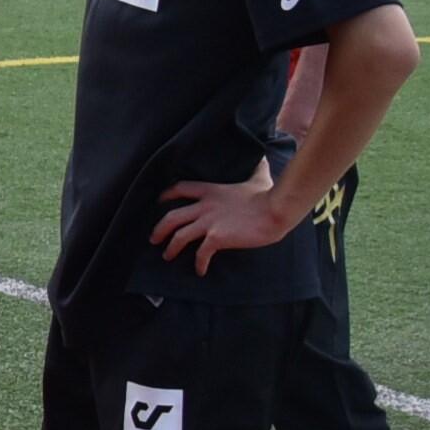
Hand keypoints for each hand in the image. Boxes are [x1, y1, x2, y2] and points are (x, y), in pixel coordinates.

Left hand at [150, 163, 297, 275]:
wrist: (276, 210)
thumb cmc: (269, 196)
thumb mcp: (258, 179)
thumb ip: (256, 169)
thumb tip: (263, 158)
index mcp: (211, 191)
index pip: (180, 188)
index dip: (167, 194)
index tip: (159, 201)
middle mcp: (205, 206)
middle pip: (171, 216)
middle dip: (159, 229)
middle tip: (153, 239)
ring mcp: (209, 222)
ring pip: (179, 236)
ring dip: (171, 248)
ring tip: (167, 256)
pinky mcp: (217, 237)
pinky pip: (201, 253)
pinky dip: (198, 263)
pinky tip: (200, 271)